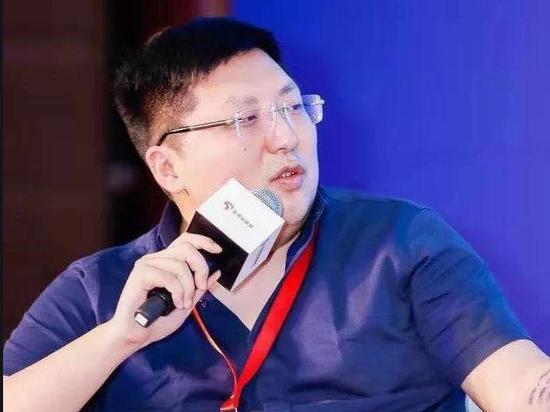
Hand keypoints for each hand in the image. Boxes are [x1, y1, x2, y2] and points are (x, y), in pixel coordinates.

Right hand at [105, 233, 221, 349]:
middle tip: (201, 286)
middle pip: (186, 248)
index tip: (218, 250)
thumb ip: (199, 288)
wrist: (135, 336)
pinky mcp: (140, 273)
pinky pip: (169, 277)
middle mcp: (156, 259)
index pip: (185, 240)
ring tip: (183, 303)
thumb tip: (216, 273)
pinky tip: (176, 303)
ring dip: (188, 287)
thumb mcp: (187, 303)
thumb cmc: (157, 322)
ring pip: (180, 265)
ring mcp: (147, 264)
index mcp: (166, 262)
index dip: (203, 241)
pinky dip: (178, 291)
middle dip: (200, 267)